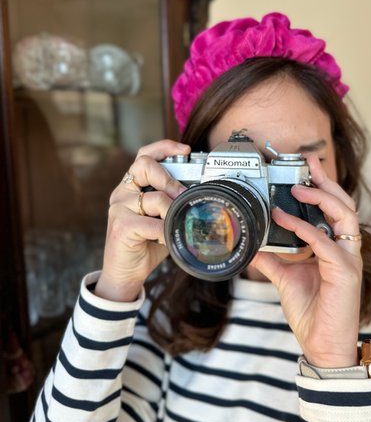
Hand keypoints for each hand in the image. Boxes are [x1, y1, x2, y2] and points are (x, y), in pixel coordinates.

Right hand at [95, 140, 189, 301]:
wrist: (125, 274)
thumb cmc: (145, 245)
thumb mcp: (162, 219)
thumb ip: (173, 205)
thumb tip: (201, 197)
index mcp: (132, 187)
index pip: (144, 155)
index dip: (163, 147)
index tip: (184, 149)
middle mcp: (122, 193)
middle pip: (144, 165)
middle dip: (169, 178)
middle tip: (183, 194)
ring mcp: (119, 208)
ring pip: (154, 198)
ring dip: (171, 211)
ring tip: (177, 222)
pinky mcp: (121, 226)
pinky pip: (152, 224)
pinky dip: (165, 232)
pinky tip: (167, 239)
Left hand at [250, 154, 361, 368]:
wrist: (321, 344)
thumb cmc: (310, 311)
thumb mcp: (284, 277)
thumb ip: (270, 258)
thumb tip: (250, 245)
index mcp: (333, 248)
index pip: (333, 210)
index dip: (321, 187)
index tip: (305, 170)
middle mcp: (344, 250)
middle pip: (344, 205)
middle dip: (326, 181)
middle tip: (308, 163)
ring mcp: (347, 260)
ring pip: (345, 216)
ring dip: (322, 197)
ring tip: (299, 187)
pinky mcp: (345, 273)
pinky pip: (325, 243)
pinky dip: (305, 228)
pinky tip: (285, 219)